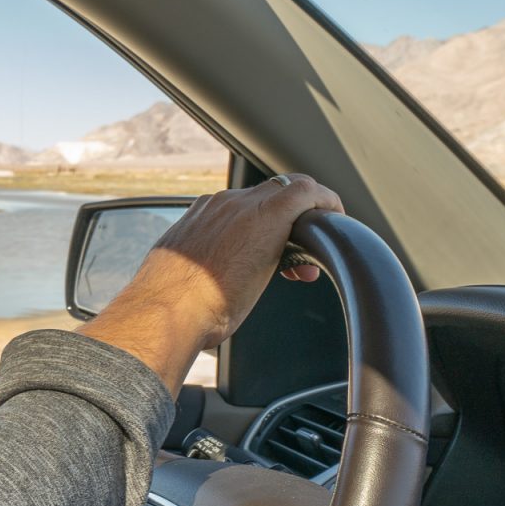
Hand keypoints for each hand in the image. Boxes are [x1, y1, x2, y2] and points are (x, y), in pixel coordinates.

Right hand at [76, 173, 343, 394]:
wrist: (169, 312)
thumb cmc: (170, 312)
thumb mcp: (179, 287)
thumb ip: (191, 278)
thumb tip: (196, 296)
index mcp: (195, 222)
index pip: (238, 211)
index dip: (260, 230)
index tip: (268, 258)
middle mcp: (218, 206)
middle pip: (265, 199)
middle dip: (284, 229)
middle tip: (291, 268)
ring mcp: (242, 206)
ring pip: (286, 193)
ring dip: (301, 225)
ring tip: (303, 266)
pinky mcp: (270, 214)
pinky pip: (306, 193)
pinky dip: (324, 203)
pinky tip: (334, 221)